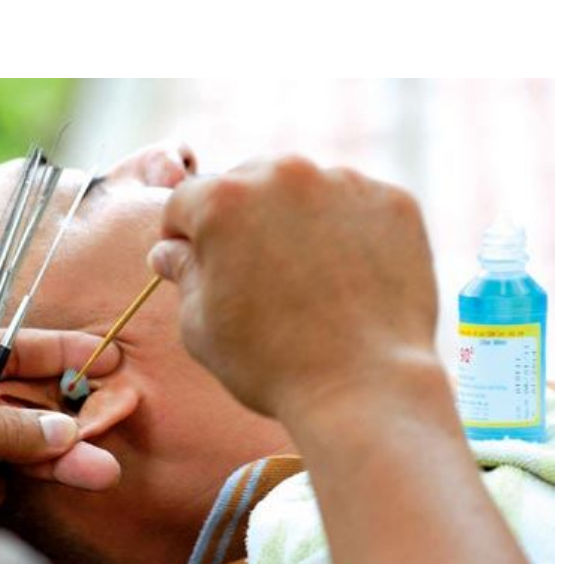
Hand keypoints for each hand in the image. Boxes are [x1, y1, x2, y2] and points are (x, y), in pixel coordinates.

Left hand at [0, 330, 123, 517]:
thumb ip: (3, 427)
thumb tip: (64, 432)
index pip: (5, 354)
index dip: (55, 357)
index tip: (100, 359)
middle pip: (18, 412)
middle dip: (61, 431)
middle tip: (103, 449)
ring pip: (7, 460)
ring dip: (25, 467)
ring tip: (63, 473)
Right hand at [148, 157, 440, 426]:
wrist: (364, 389)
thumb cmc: (271, 366)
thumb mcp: (201, 328)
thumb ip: (183, 276)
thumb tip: (170, 250)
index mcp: (223, 199)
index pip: (185, 202)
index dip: (184, 239)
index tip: (198, 269)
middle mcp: (283, 174)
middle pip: (249, 185)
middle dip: (244, 223)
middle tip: (258, 281)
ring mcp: (345, 183)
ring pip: (307, 194)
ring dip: (299, 225)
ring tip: (310, 288)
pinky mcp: (394, 203)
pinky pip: (359, 210)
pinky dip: (351, 236)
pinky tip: (351, 286)